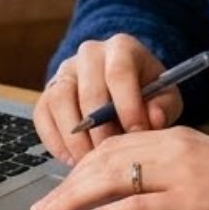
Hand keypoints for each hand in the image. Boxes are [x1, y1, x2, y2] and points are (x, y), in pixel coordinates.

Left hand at [29, 127, 208, 209]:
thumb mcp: (202, 164)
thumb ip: (167, 167)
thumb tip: (130, 186)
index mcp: (174, 136)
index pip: (115, 144)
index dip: (82, 163)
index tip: (61, 183)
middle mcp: (172, 147)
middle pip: (105, 158)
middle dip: (68, 181)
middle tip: (44, 203)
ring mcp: (179, 173)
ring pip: (112, 177)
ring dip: (74, 196)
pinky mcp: (188, 200)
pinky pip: (135, 205)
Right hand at [33, 34, 182, 162]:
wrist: (123, 88)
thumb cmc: (146, 93)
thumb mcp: (165, 96)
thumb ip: (163, 107)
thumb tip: (153, 119)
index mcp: (122, 48)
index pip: (119, 72)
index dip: (127, 106)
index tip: (137, 135)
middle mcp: (89, 54)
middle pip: (88, 90)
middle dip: (101, 129)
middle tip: (113, 156)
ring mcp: (64, 72)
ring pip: (60, 101)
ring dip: (75, 138)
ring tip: (91, 161)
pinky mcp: (47, 92)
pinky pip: (43, 115)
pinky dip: (55, 141)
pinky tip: (72, 159)